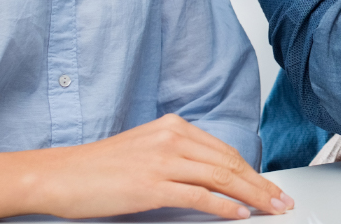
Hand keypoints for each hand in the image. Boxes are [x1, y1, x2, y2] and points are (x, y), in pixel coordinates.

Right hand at [31, 114, 291, 218]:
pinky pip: (198, 195)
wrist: (58, 174)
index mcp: (172, 127)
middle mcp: (171, 138)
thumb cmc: (96, 168)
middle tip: (282, 201)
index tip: (269, 186)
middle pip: (229, 163)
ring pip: (221, 178)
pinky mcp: (151, 185)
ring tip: (271, 209)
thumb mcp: (144, 151)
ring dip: (252, 196)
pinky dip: (224, 206)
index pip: (224, 151)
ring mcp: (162, 160)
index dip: (251, 171)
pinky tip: (239, 214)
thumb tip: (209, 178)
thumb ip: (176, 157)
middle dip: (260, 184)